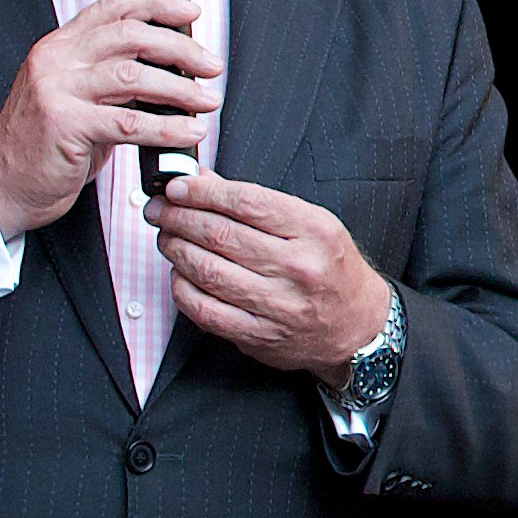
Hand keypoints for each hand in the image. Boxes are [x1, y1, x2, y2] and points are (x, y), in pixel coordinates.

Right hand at [0, 0, 216, 235]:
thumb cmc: (46, 144)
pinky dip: (167, 127)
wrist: (3, 182)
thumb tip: (168, 71)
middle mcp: (57, 59)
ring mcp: (57, 89)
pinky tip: (190, 132)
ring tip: (208, 101)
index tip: (190, 12)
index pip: (112, 7)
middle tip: (211, 66)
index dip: (156, 3)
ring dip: (181, 88)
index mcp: (60, 46)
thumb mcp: (75, 97)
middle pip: (131, 35)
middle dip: (181, 48)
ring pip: (134, 75)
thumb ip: (110, 77)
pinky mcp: (65, 124)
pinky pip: (129, 121)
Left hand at [146, 173, 389, 377]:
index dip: (202, 191)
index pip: (246, 201)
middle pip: (220, 234)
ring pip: (208, 270)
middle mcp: (300, 268)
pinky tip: (179, 274)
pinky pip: (206, 310)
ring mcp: (280, 305)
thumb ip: (257, 203)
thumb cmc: (331, 269)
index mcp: (315, 231)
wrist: (359, 325)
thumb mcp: (311, 225)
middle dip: (178, 217)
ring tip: (167, 237)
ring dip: (175, 249)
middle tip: (159, 210)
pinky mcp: (261, 336)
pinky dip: (182, 288)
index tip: (177, 187)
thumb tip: (202, 181)